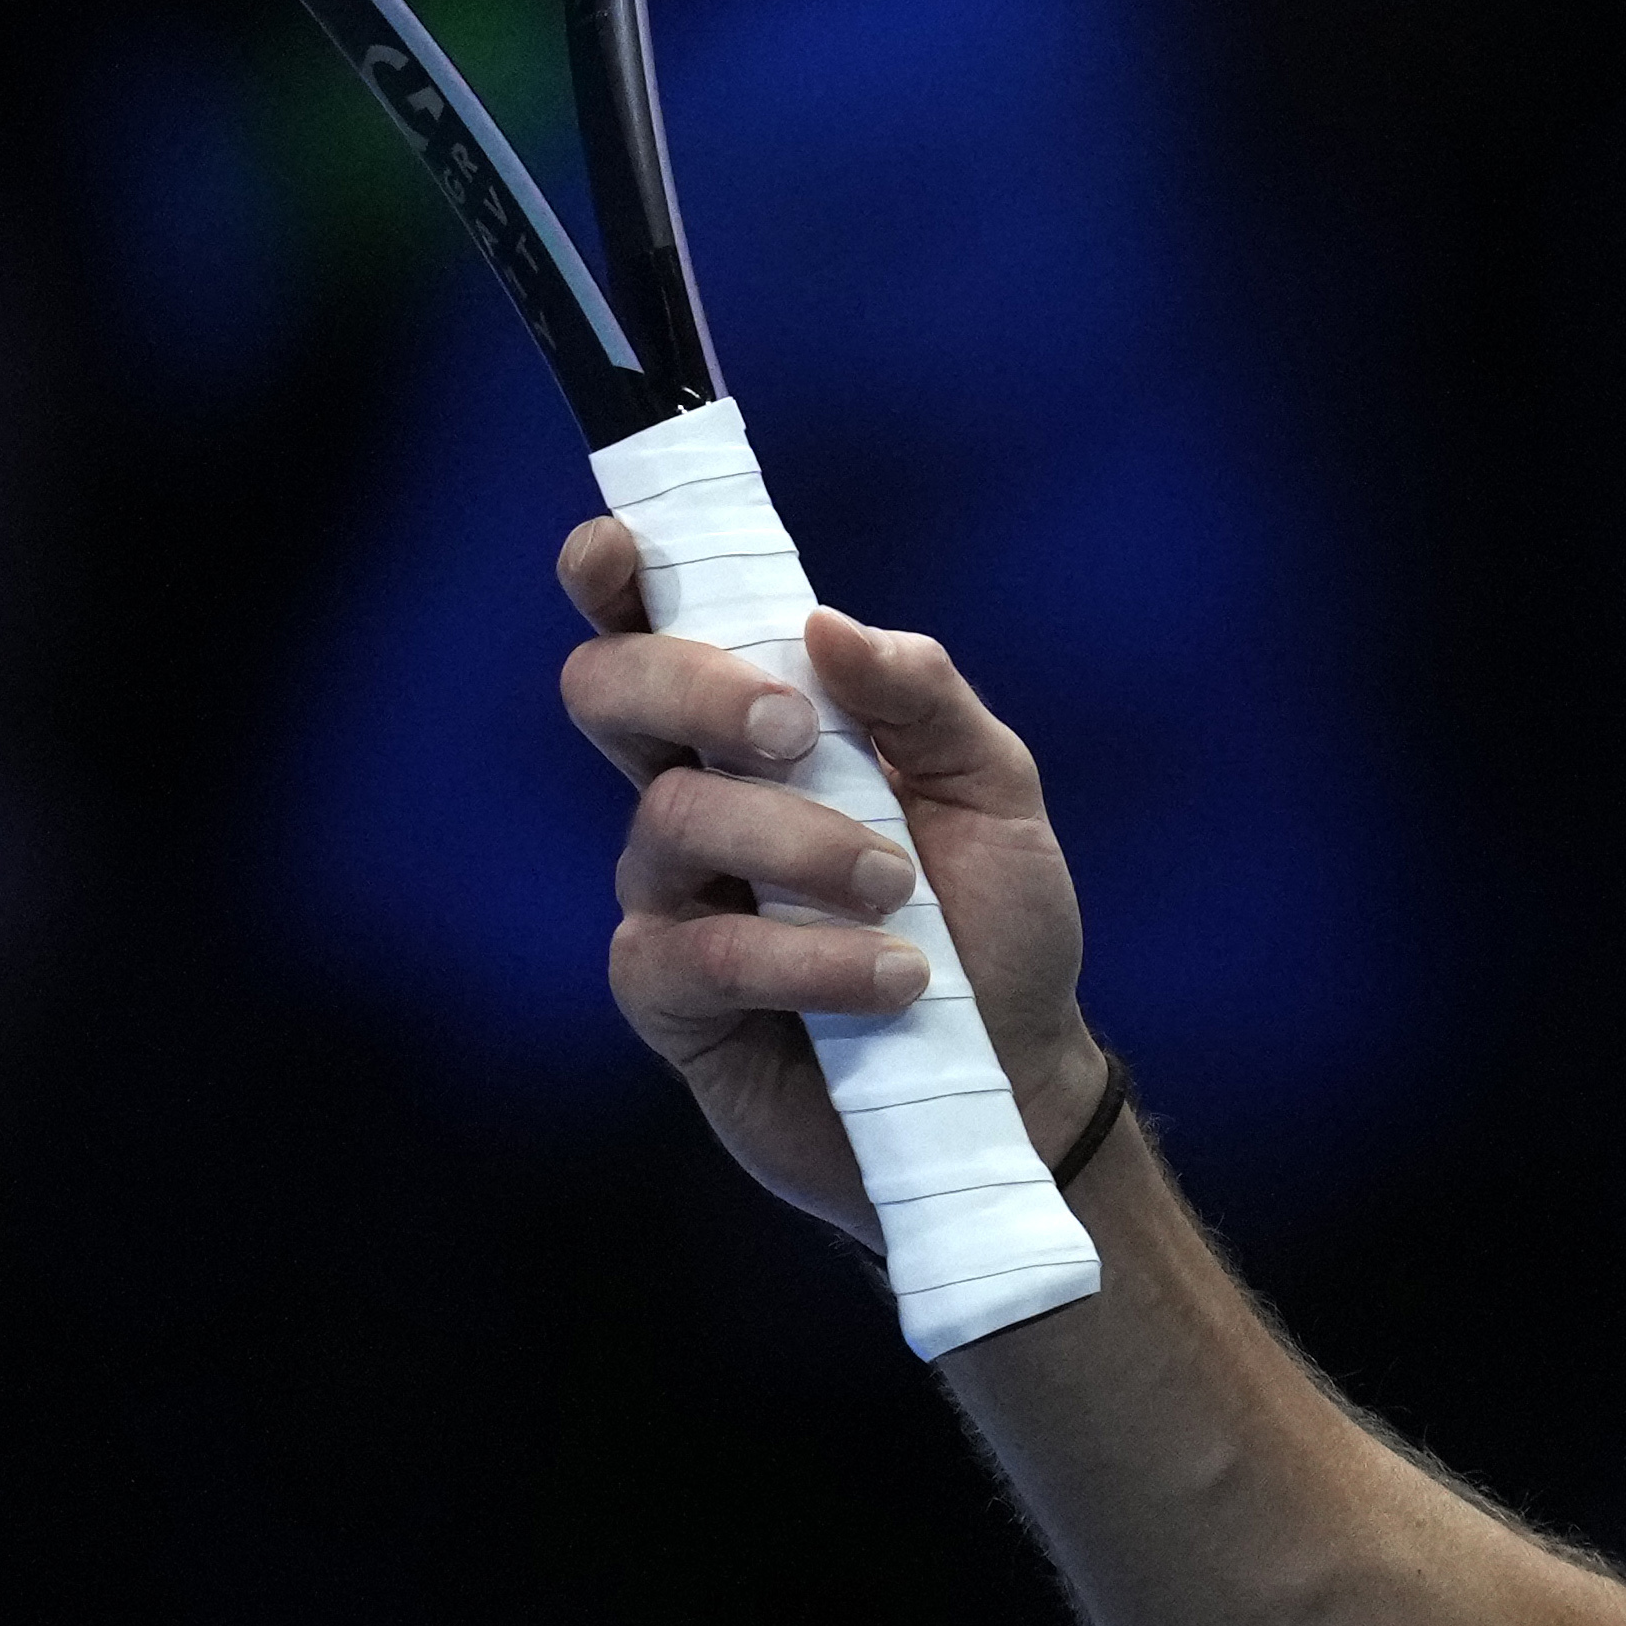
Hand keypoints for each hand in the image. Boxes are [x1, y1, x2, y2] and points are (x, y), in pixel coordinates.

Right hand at [556, 518, 1105, 1247]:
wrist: (1015, 1077)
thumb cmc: (996, 925)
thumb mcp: (993, 790)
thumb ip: (921, 697)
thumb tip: (827, 624)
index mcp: (759, 726)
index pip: (652, 628)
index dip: (612, 576)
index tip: (618, 548)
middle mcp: (693, 795)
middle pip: (609, 693)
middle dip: (696, 687)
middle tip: (800, 732)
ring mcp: (671, 896)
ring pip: (672, 819)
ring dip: (803, 846)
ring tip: (903, 896)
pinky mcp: (670, 999)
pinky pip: (699, 952)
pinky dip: (808, 959)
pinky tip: (894, 982)